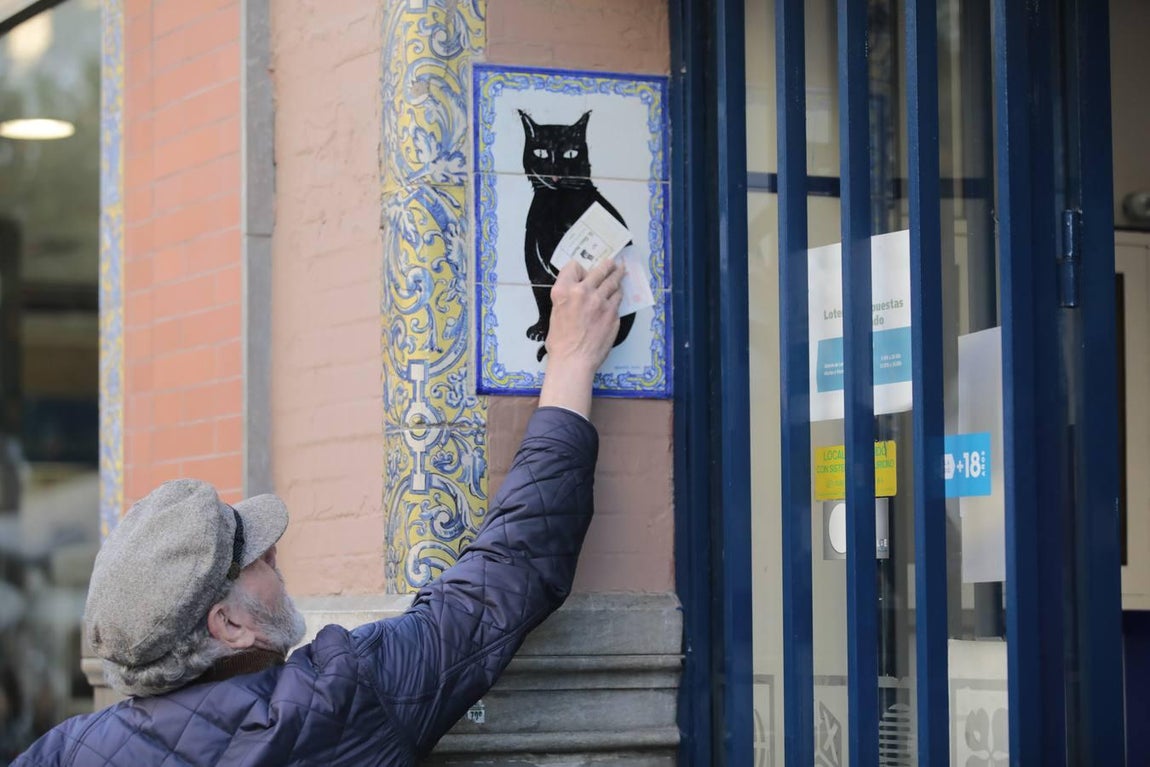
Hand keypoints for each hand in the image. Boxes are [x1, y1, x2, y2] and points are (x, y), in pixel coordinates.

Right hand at [538, 259, 623, 415]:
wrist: (574, 361)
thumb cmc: (560, 342)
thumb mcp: (555, 313)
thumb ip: (568, 298)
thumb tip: (579, 292)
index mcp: (564, 291)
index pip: (574, 266)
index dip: (579, 268)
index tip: (584, 272)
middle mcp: (583, 292)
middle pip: (599, 270)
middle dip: (607, 266)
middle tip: (613, 263)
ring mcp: (601, 302)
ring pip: (613, 283)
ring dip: (617, 277)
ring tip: (621, 272)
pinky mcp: (613, 313)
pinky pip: (618, 300)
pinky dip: (617, 296)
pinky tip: (618, 295)